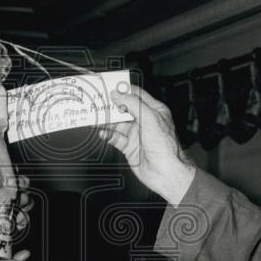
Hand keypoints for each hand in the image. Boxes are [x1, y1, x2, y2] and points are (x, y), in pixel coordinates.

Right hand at [100, 85, 195, 204]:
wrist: (165, 173)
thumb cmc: (165, 147)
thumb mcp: (150, 118)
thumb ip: (133, 104)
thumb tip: (118, 94)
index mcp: (154, 110)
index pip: (136, 95)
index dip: (122, 90)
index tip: (108, 87)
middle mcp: (145, 121)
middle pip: (123, 108)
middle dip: (111, 105)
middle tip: (97, 101)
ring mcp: (136, 134)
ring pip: (117, 123)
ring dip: (106, 120)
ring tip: (95, 117)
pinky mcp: (129, 146)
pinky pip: (115, 138)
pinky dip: (108, 135)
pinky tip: (103, 133)